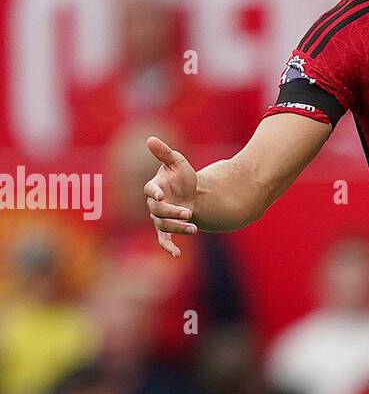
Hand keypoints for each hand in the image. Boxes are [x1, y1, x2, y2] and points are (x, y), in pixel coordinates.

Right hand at [144, 135, 198, 257]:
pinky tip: (177, 255)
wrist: (192, 193)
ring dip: (178, 228)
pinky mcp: (167, 229)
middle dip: (172, 213)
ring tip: (194, 228)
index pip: (149, 190)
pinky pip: (164, 240)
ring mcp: (160, 218)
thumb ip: (164, 153)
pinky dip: (169, 247)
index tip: (160, 195)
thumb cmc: (182, 176)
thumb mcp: (177, 162)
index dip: (154, 193)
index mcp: (154, 187)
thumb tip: (150, 139)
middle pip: (158, 211)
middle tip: (189, 213)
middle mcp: (154, 204)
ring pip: (164, 226)